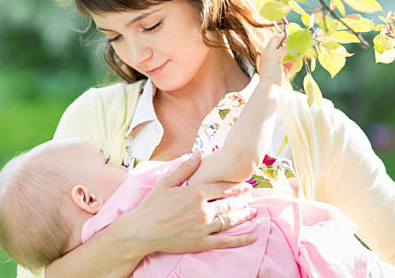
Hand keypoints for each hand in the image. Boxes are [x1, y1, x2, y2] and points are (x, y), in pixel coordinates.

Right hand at [120, 153, 258, 255]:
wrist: (141, 231)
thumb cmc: (151, 206)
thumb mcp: (166, 182)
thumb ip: (185, 167)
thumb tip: (198, 152)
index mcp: (195, 193)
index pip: (222, 188)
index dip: (236, 187)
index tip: (247, 186)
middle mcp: (203, 210)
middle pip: (229, 203)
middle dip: (243, 200)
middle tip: (252, 198)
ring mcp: (203, 227)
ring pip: (230, 220)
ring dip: (244, 215)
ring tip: (253, 212)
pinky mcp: (201, 242)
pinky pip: (225, 242)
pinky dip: (241, 240)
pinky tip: (252, 236)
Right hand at [257, 35, 292, 86]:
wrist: (268, 87)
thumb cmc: (273, 81)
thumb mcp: (281, 71)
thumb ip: (286, 65)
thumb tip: (292, 62)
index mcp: (266, 55)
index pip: (273, 43)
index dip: (281, 40)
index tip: (290, 42)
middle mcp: (266, 53)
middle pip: (274, 38)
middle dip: (285, 37)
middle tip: (294, 39)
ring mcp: (269, 54)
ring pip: (279, 39)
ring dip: (288, 40)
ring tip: (297, 42)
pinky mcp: (275, 57)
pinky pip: (285, 48)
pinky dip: (291, 47)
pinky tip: (297, 49)